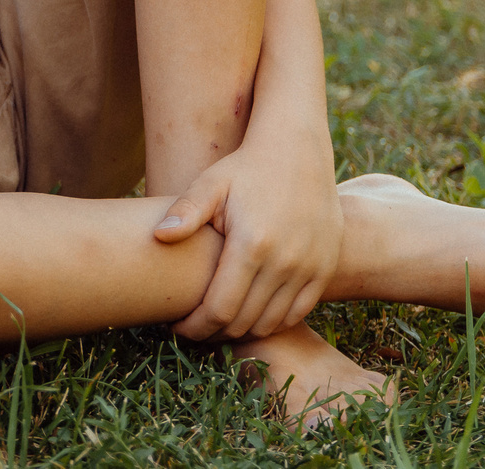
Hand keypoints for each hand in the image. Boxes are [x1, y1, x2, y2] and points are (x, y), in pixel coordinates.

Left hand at [151, 133, 342, 342]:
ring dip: (243, 331)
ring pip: (271, 323)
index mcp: (252, 245)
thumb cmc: (245, 167)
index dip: (196, 327)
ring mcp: (309, 268)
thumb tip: (158, 237)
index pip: (220, 309)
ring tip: (219, 324)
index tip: (177, 328)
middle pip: (244, 322)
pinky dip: (273, 322)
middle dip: (214, 333)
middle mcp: (285, 263)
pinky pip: (298, 312)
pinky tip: (251, 314)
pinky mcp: (325, 269)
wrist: (297, 150)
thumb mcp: (210, 183)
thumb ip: (185, 212)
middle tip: (194, 329)